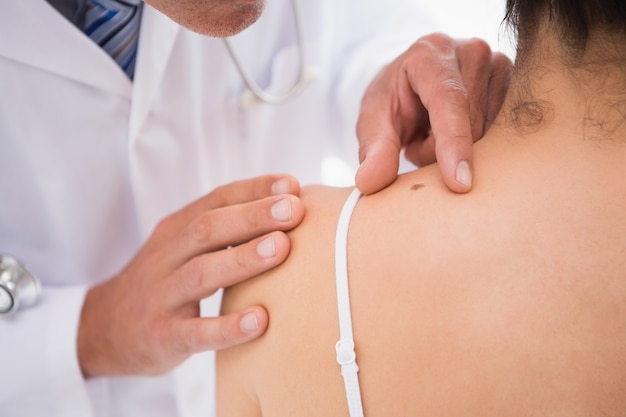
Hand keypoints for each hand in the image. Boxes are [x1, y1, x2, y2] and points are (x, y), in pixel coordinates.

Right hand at [77, 175, 304, 377]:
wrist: (103, 328)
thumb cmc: (163, 282)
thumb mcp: (182, 247)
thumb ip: (223, 230)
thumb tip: (287, 209)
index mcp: (176, 231)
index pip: (215, 201)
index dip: (253, 190)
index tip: (292, 185)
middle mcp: (167, 257)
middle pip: (207, 229)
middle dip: (252, 216)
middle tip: (293, 210)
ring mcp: (162, 297)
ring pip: (201, 273)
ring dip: (242, 259)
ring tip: (280, 248)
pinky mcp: (162, 336)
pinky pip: (196, 332)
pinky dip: (228, 327)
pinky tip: (260, 321)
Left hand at [355, 33, 512, 194]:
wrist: (414, 82)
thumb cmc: (393, 101)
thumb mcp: (373, 123)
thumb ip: (373, 152)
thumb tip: (368, 183)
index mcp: (430, 54)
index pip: (449, 101)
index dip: (454, 144)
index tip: (460, 184)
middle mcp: (471, 51)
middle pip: (469, 126)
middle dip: (438, 151)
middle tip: (416, 142)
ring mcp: (500, 65)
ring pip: (488, 134)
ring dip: (457, 149)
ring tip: (436, 133)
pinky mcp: (517, 85)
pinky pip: (503, 134)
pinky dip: (477, 144)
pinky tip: (459, 131)